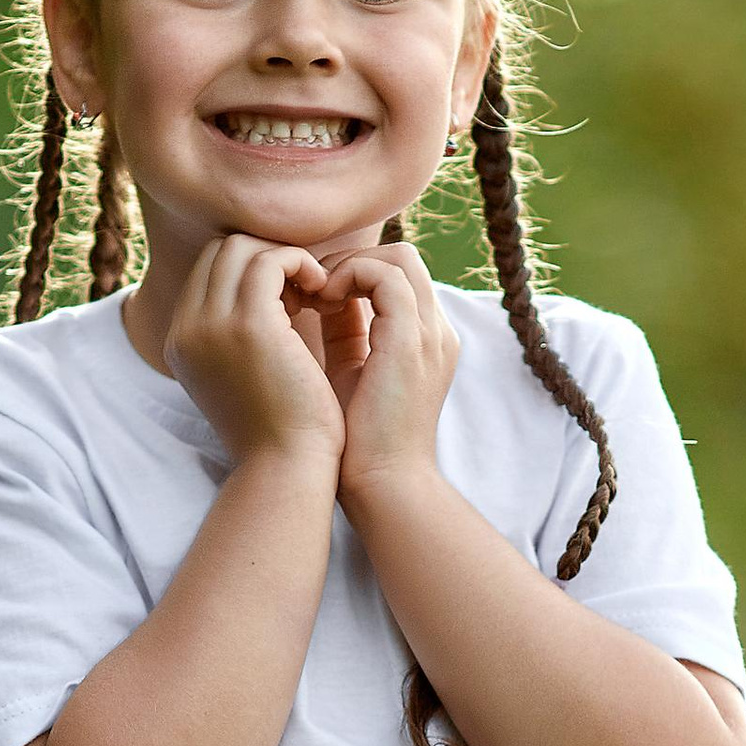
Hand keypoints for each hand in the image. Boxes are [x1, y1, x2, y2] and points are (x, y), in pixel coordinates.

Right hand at [164, 233, 344, 472]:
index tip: (293, 296)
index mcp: (181, 341)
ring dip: (286, 258)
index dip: (254, 268)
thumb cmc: (281, 431)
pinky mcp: (247, 325)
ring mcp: (209, 325)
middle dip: (268, 257)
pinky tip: (324, 292)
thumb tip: (271, 301)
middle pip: (221, 250)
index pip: (210, 270)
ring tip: (316, 291)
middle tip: (306, 290)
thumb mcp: (246, 378)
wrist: (286, 469)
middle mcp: (186, 329)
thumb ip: (241, 338)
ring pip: (242, 248)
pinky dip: (301, 264)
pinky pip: (270, 260)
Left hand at [313, 244, 459, 515]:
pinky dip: (349, 277)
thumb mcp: (349, 372)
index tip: (311, 295)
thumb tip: (317, 295)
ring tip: (315, 296)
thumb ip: (345, 331)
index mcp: (424, 340)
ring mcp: (429, 334)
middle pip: (400, 257)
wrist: (381, 487)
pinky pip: (386, 275)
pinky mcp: (411, 341)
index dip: (352, 272)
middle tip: (310, 288)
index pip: (395, 275)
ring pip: (397, 257)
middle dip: (349, 261)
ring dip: (348, 266)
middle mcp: (435, 331)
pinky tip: (321, 302)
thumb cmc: (356, 443)